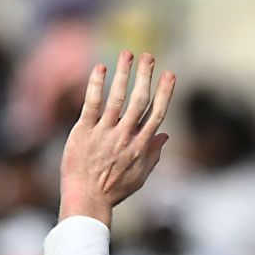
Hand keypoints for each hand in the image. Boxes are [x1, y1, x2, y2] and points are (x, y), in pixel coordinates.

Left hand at [59, 51, 174, 224]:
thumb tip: (165, 135)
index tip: (170, 74)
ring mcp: (104, 133)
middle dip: (146, 76)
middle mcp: (124, 136)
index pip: (157, 113)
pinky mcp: (84, 132)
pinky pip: (91, 104)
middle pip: (139, 100)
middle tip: (148, 56)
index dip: (165, 92)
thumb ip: (153, 155)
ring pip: (117, 98)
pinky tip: (101, 68)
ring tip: (127, 54)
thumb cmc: (112, 191)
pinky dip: (96, 85)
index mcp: (140, 146)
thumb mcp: (139, 176)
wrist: (86, 201)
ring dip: (123, 74)